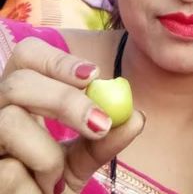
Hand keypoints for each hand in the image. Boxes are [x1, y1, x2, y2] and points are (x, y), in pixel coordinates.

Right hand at [0, 36, 143, 193]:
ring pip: (10, 121)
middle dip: (64, 99)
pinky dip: (32, 186)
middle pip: (18, 81)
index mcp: (19, 98)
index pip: (27, 54)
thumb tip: (136, 117)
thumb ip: (105, 139)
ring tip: (54, 177)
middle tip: (100, 124)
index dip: (58, 60)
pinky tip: (34, 193)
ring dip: (45, 154)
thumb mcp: (82, 159)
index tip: (94, 75)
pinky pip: (8, 171)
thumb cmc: (51, 183)